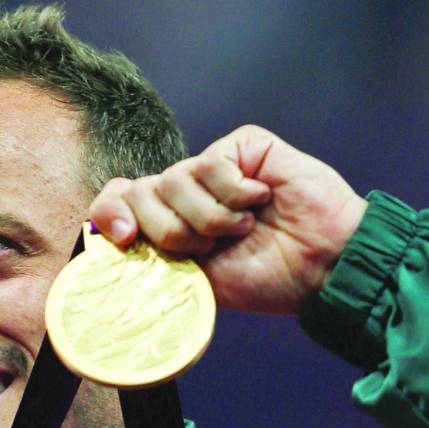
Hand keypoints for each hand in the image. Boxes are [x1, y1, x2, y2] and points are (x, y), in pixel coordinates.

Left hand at [88, 125, 367, 313]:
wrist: (322, 267)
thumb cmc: (268, 277)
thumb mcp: (198, 281)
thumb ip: (156, 262)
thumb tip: (106, 253)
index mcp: (169, 222)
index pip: (116, 202)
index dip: (110, 213)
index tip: (124, 237)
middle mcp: (184, 191)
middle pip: (139, 192)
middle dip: (171, 230)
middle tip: (210, 246)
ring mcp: (213, 167)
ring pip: (174, 179)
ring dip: (210, 217)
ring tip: (243, 227)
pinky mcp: (244, 146)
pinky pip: (211, 163)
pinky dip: (234, 192)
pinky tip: (261, 199)